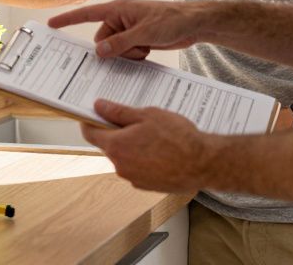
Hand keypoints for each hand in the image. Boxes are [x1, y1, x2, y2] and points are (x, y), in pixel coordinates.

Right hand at [48, 0, 199, 59]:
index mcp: (117, 10)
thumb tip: (98, 52)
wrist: (194, 24)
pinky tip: (148, 51)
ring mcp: (129, 30)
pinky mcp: (138, 39)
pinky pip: (125, 53)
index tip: (51, 25)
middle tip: (133, 48)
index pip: (86, 14)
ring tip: (145, 49)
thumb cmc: (171, 20)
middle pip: (102, 41)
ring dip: (127, 55)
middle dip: (114, 50)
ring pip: (114, 50)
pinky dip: (134, 56)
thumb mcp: (144, 33)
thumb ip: (119, 43)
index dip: (68, 20)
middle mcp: (120, 19)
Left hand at [82, 100, 208, 193]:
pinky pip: (138, 168)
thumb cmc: (177, 138)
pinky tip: (161, 151)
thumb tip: (99, 106)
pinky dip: (144, 159)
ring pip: (125, 157)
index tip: (93, 114)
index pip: (90, 134)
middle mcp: (120, 166)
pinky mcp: (146, 186)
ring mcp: (133, 178)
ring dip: (133, 147)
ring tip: (155, 136)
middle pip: (109, 145)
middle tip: (136, 121)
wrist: (203, 164)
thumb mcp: (146, 115)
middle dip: (118, 133)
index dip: (89, 122)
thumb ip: (119, 112)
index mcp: (116, 146)